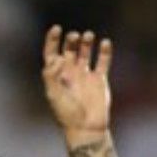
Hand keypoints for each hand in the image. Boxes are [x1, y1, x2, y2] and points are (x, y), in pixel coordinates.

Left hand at [42, 25, 114, 141]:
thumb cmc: (67, 113)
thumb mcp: (54, 94)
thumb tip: (58, 58)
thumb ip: (51, 75)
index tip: (57, 29)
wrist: (86, 128)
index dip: (52, 40)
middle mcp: (70, 73)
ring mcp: (85, 76)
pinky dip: (105, 51)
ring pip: (85, 52)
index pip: (52, 53)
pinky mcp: (99, 80)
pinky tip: (105, 43)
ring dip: (86, 42)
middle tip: (74, 36)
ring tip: (88, 35)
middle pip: (69, 50)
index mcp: (56, 76)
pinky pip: (102, 62)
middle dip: (71, 40)